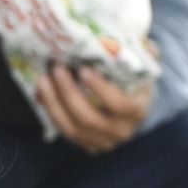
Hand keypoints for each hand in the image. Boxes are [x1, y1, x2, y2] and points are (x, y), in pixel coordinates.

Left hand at [34, 64, 152, 155]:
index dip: (100, 89)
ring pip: (73, 129)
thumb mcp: (143, 67)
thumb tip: (144, 42)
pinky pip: (65, 133)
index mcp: (137, 111)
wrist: (132, 108)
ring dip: (54, 104)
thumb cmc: (134, 82)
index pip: (119, 105)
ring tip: (43, 80)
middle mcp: (121, 131)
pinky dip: (51, 113)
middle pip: (90, 119)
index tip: (84, 69)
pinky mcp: (87, 145)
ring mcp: (103, 142)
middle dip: (69, 94)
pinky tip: (42, 94)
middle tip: (56, 69)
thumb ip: (145, 53)